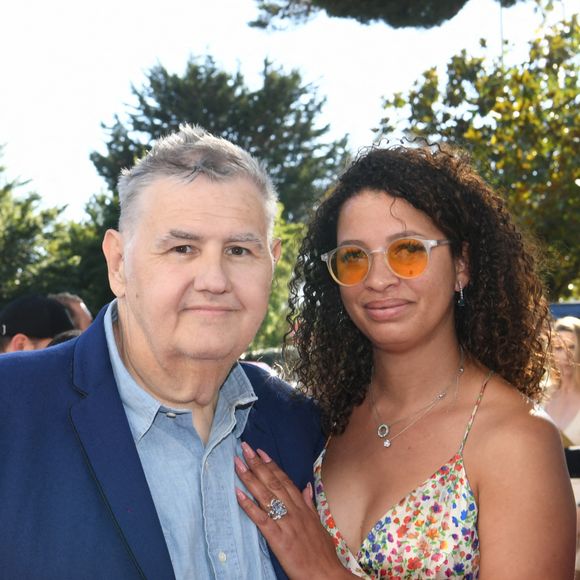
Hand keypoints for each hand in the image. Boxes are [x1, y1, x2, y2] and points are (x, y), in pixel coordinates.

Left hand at [235, 442, 351, 579]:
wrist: (326, 575)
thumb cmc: (323, 553)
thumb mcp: (319, 524)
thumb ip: (310, 504)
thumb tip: (306, 487)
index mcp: (303, 507)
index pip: (285, 480)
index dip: (271, 465)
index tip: (260, 451)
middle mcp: (294, 510)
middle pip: (273, 482)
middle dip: (257, 464)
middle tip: (244, 447)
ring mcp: (286, 523)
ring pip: (265, 495)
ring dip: (250, 477)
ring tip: (238, 463)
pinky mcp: (278, 538)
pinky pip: (260, 518)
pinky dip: (248, 505)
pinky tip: (237, 493)